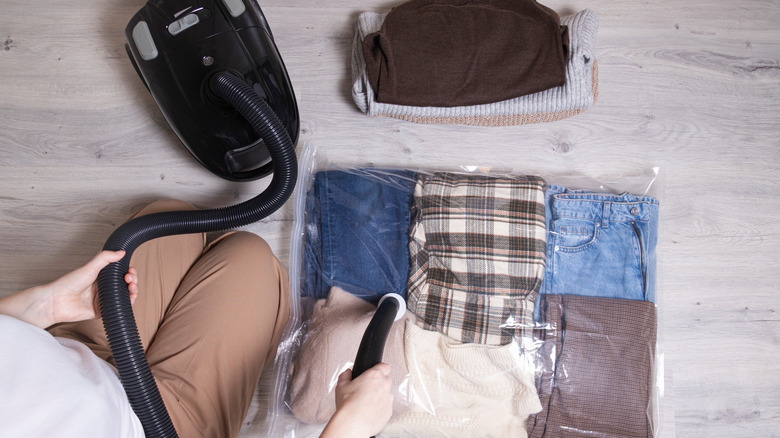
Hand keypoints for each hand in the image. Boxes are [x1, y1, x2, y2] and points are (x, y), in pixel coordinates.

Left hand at [0, 251, 137, 328]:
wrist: (57, 301)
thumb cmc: (69, 283)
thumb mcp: (90, 267)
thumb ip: (105, 258)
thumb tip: (121, 252)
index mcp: (101, 277)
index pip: (120, 274)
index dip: (128, 272)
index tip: (130, 270)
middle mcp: (104, 289)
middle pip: (125, 285)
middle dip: (132, 280)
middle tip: (129, 278)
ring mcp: (103, 300)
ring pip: (125, 296)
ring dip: (133, 291)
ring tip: (131, 287)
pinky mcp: (102, 311)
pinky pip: (119, 309)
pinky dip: (128, 304)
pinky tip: (130, 298)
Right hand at [321, 363, 393, 437]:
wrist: (353, 423)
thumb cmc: (348, 404)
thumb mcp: (341, 385)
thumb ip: (345, 375)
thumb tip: (347, 373)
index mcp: (375, 375)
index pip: (384, 366)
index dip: (379, 369)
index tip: (375, 372)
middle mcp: (384, 385)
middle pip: (385, 380)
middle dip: (378, 384)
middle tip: (366, 390)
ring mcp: (388, 399)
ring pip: (386, 394)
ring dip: (379, 397)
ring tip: (366, 403)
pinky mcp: (389, 411)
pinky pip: (386, 407)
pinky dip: (380, 408)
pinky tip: (369, 412)